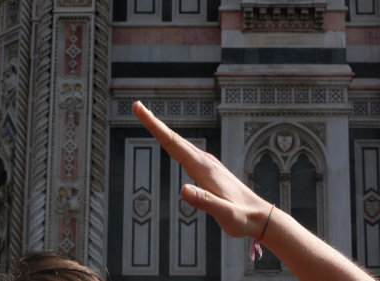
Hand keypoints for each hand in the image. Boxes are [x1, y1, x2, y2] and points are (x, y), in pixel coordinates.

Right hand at [132, 101, 270, 237]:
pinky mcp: (209, 170)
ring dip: (162, 131)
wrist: (260, 216)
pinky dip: (173, 142)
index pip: (173, 143)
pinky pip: (186, 151)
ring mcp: (207, 164)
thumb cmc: (242, 217)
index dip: (154, 126)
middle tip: (137, 106)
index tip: (140, 109)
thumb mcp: (224, 214)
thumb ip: (205, 201)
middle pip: (174, 138)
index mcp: (203, 167)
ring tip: (148, 120)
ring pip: (180, 143)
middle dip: (154, 122)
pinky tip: (171, 144)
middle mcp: (205, 161)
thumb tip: (182, 189)